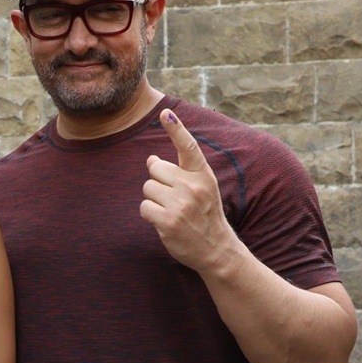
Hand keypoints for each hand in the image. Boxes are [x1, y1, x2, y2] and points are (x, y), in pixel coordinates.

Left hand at [139, 109, 237, 273]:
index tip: (165, 113)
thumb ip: (179, 172)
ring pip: (148, 188)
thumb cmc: (204, 214)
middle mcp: (193, 186)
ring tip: (171, 211)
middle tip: (174, 199)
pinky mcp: (168, 221)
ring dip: (153, 200)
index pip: (187, 147)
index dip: (176, 129)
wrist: (217, 249)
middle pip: (155, 170)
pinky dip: (150, 215)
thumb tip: (151, 160)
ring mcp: (181, 204)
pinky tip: (165, 222)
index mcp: (202, 174)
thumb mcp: (200, 188)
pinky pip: (144, 207)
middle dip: (158, 183)